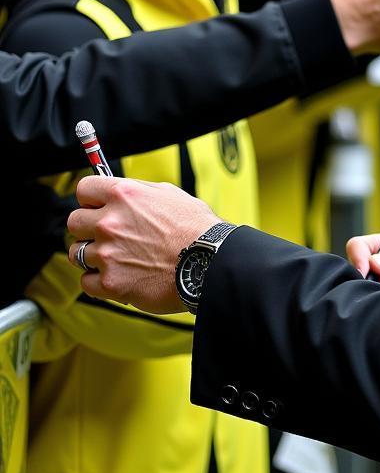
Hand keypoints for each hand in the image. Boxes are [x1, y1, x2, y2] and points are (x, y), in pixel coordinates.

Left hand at [67, 176, 217, 312]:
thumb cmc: (197, 229)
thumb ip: (138, 192)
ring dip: (94, 255)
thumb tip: (121, 193)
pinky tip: (120, 275)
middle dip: (89, 228)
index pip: (84, 189)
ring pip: (77, 253)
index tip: (97, 206)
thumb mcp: (170, 195)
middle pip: (74, 222)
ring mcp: (107, 254)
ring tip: (119, 258)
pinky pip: (86, 282)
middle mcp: (110, 223)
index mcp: (124, 195)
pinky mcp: (110, 283)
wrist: (211, 263)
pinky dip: (99, 281)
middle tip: (109, 235)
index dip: (91, 198)